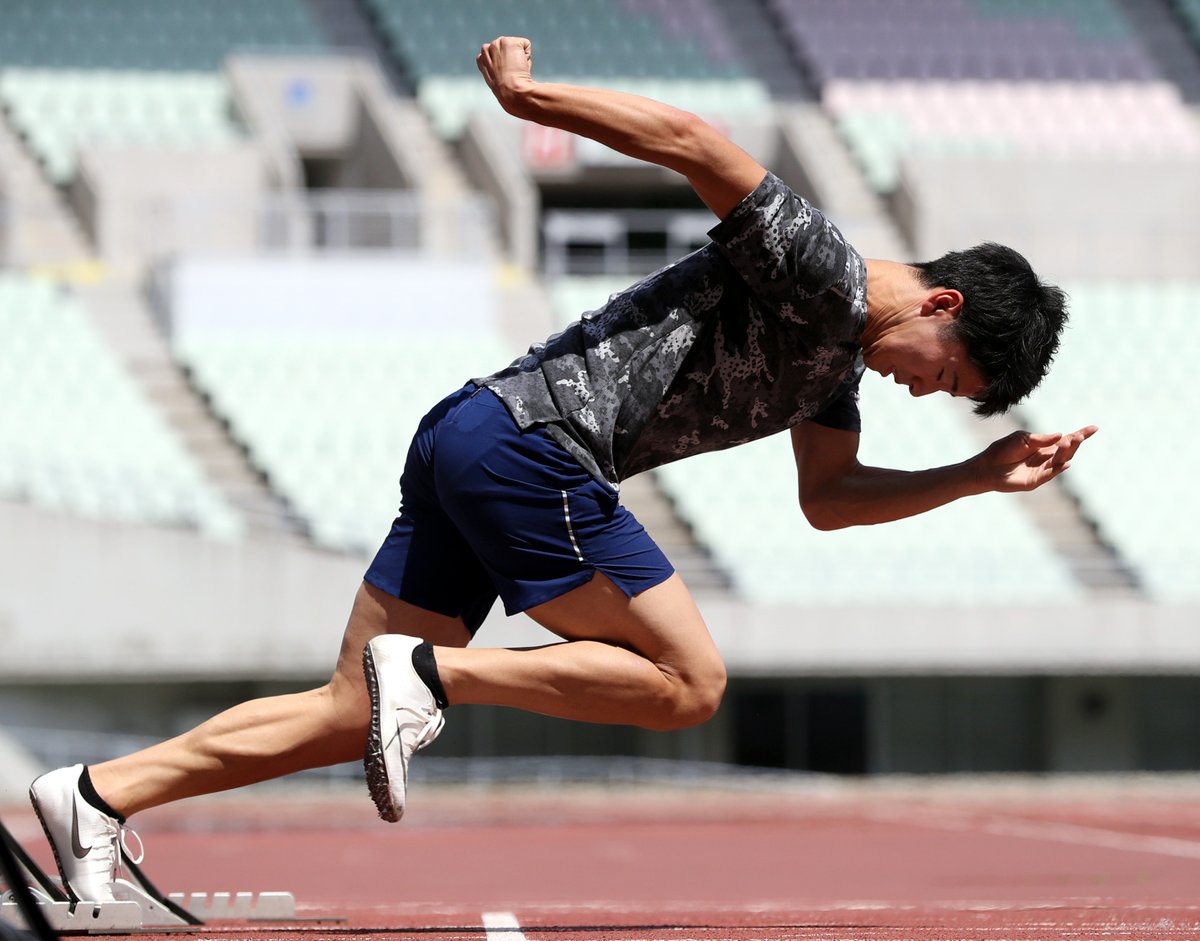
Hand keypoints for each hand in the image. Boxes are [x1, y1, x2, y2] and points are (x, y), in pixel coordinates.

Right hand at [476, 36, 534, 112]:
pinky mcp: (509, 42)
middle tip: (512, 73)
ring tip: (516, 70)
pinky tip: (522, 67)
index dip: (504, 62)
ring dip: (520, 57)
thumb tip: (511, 67)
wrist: (513, 94)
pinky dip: (528, 56)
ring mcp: (497, 44)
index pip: (494, 52)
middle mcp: (487, 49)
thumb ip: (498, 70)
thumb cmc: (508, 94)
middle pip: (507, 47)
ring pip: (516, 45)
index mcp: (481, 60)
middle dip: (512, 57)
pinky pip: (526, 45)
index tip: (506, 75)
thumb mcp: (498, 83)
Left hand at [972, 425, 1097, 492]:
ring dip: (1066, 452)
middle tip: (1076, 436)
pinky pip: (1049, 475)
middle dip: (1074, 443)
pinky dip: (1058, 469)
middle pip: (1067, 451)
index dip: (1081, 434)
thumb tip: (1061, 435)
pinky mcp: (1035, 481)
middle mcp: (1046, 458)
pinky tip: (1065, 463)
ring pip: (1060, 462)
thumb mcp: (1023, 439)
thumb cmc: (1003, 450)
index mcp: (1045, 446)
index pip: (1067, 440)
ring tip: (1069, 441)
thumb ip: (1041, 439)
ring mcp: (1042, 470)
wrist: (987, 466)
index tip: (1094, 428)